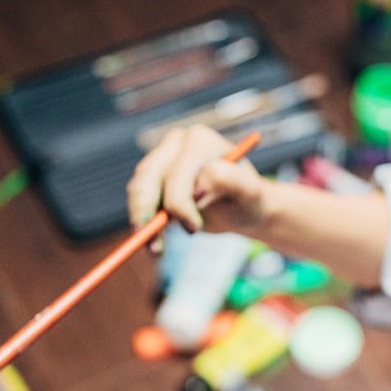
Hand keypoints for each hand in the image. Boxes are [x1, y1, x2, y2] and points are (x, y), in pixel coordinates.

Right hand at [125, 124, 268, 247]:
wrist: (242, 209)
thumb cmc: (249, 199)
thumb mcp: (251, 192)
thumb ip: (233, 181)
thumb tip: (209, 174)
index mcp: (200, 141)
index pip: (178, 173)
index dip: (180, 203)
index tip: (193, 229)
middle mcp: (176, 145)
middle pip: (149, 176)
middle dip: (147, 212)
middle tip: (155, 246)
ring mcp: (162, 161)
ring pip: (139, 189)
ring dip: (141, 221)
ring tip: (155, 249)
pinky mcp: (153, 180)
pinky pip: (139, 201)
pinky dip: (142, 223)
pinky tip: (153, 243)